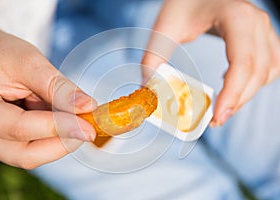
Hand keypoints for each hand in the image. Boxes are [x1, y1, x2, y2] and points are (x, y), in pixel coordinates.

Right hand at [0, 23, 96, 168]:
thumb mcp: (26, 61)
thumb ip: (56, 86)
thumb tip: (88, 107)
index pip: (20, 129)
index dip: (60, 128)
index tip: (90, 126)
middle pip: (25, 154)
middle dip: (63, 141)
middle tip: (88, 126)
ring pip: (31, 154)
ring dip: (59, 138)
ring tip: (72, 114)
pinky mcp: (3, 141)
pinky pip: (32, 147)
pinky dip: (52, 134)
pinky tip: (61, 116)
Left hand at [142, 0, 279, 125]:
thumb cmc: (184, 2)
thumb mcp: (166, 26)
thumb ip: (153, 57)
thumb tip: (147, 89)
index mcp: (236, 18)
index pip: (242, 63)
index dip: (233, 94)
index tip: (217, 117)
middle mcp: (257, 23)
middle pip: (258, 73)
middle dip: (237, 101)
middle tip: (215, 120)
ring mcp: (264, 29)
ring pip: (268, 72)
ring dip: (247, 94)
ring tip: (223, 106)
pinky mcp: (263, 36)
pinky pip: (270, 65)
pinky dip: (255, 82)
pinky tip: (233, 85)